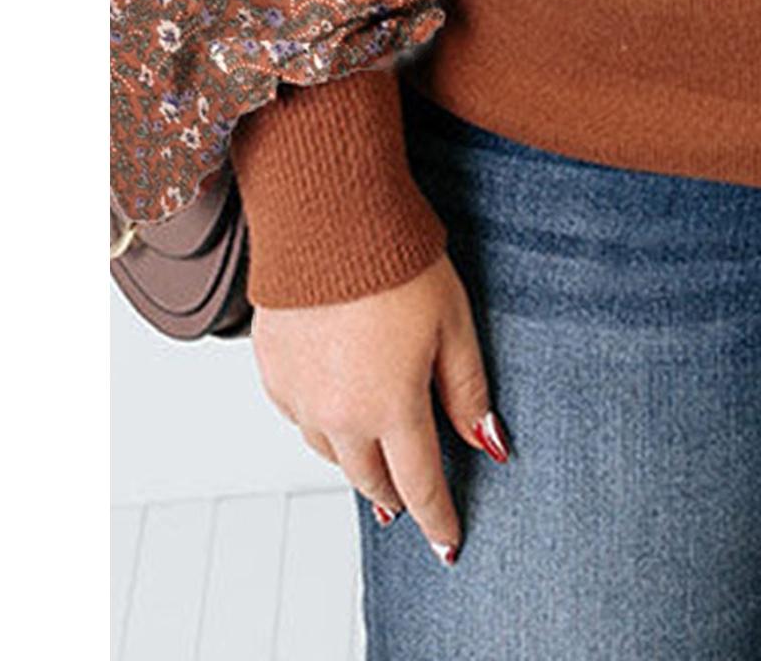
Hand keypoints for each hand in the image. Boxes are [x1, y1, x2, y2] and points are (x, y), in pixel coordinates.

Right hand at [251, 254, 509, 566]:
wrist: (329, 217)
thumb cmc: (399, 261)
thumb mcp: (454, 323)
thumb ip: (467, 392)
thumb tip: (488, 446)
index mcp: (390, 407)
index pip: (420, 484)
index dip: (437, 518)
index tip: (448, 544)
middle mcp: (338, 415)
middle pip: (370, 479)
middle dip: (395, 494)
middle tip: (412, 502)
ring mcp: (298, 396)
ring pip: (330, 451)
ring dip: (357, 457)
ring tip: (376, 454)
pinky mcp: (271, 370)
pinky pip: (299, 415)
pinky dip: (322, 419)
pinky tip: (337, 402)